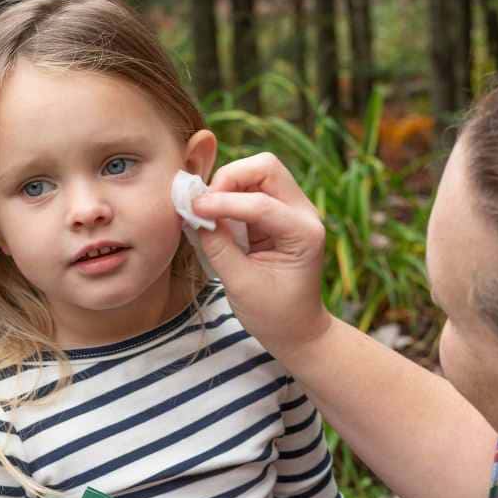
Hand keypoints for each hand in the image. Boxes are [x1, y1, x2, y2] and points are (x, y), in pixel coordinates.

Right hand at [193, 153, 331, 356]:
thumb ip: (218, 247)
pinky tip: (214, 216)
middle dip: (230, 178)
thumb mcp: (242, 286)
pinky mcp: (276, 215)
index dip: (223, 203)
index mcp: (304, 233)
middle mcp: (304, 214)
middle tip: (204, 205)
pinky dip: (229, 196)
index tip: (192, 210)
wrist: (296, 330)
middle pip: (265, 168)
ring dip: (228, 185)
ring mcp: (291, 210)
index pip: (261, 203)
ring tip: (207, 212)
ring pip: (257, 173)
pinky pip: (250, 189)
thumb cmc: (274, 315)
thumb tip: (194, 215)